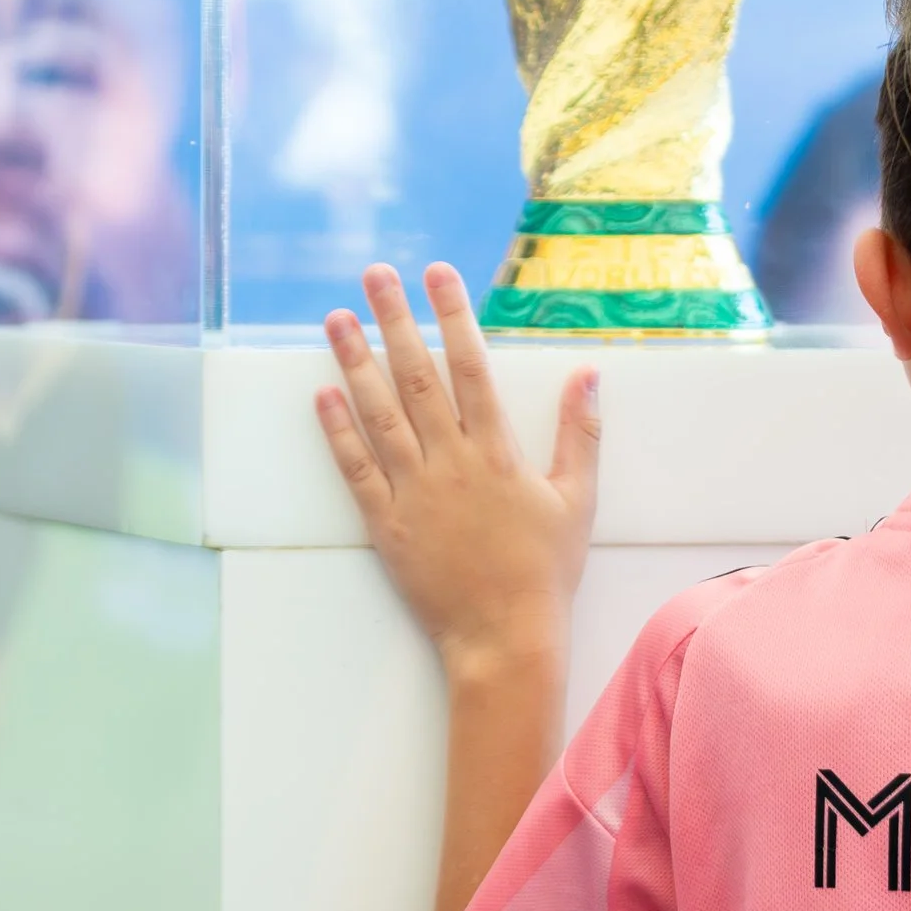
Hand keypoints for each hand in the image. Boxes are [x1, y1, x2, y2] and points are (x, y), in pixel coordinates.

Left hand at [317, 263, 598, 679]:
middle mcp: (452, 462)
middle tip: (373, 274)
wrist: (505, 636)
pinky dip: (337, 431)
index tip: (436, 274)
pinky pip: (356, 469)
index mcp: (498, 451)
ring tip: (336, 319)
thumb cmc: (545, 570)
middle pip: (417, 375)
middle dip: (394, 319)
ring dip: (354, 361)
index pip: (471, 366)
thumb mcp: (577, 499)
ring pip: (378, 413)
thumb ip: (581, 433)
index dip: (453, 315)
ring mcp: (415, 491)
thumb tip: (588, 374)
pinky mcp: (387, 524)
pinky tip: (322, 394)